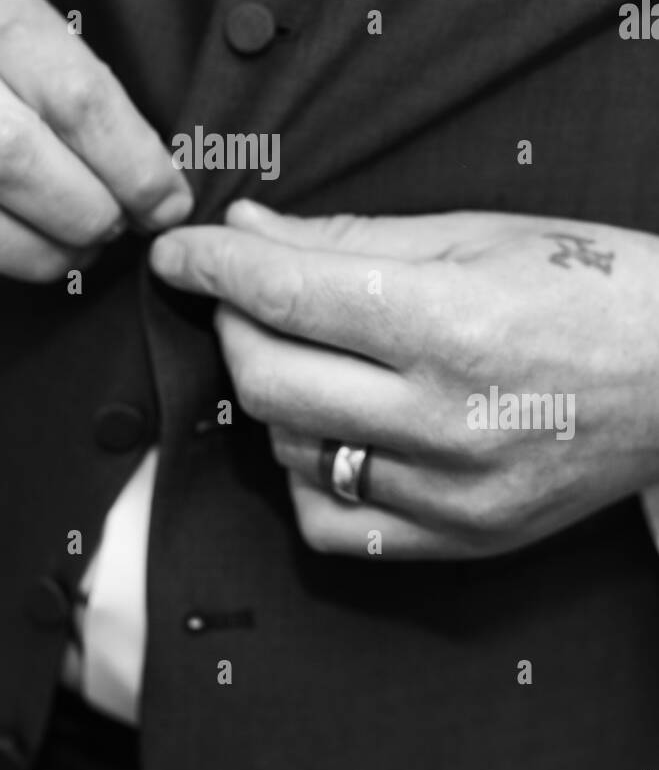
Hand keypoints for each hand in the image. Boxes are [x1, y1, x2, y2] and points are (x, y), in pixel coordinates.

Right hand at [0, 0, 191, 296]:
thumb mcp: (41, 52)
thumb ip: (100, 114)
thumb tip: (162, 202)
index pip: (75, 96)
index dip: (134, 168)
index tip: (163, 206)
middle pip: (9, 158)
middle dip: (79, 215)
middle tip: (104, 231)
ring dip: (29, 256)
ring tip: (58, 253)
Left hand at [150, 202, 658, 558]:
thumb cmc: (592, 284)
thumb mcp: (476, 234)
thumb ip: (350, 237)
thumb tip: (248, 230)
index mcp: (451, 323)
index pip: (284, 294)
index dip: (211, 266)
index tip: (177, 252)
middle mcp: (447, 418)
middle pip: (266, 380)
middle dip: (233, 323)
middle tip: (250, 294)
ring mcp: (455, 493)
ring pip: (290, 450)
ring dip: (273, 393)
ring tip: (314, 354)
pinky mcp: (464, 539)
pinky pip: (332, 523)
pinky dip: (309, 472)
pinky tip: (337, 430)